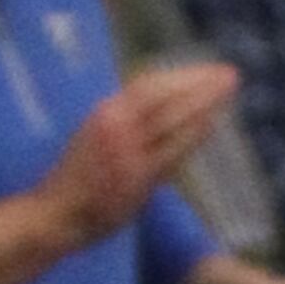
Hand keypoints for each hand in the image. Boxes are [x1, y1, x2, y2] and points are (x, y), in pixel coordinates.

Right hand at [40, 63, 239, 242]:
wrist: (55, 213)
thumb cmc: (76, 181)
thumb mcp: (97, 139)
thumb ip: (127, 126)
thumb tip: (162, 118)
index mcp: (105, 112)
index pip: (147, 85)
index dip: (179, 76)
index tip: (206, 70)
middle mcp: (116, 124)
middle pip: (164, 95)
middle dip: (199, 82)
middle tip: (229, 73)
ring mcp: (128, 149)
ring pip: (171, 118)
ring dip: (203, 102)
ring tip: (228, 88)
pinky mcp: (137, 175)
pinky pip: (172, 151)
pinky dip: (193, 134)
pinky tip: (212, 122)